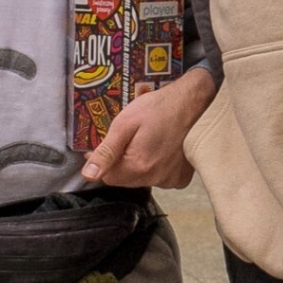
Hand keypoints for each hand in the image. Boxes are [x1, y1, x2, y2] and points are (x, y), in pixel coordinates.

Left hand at [81, 69, 217, 187]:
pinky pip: (160, 177)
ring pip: (142, 178)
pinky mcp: (182, 177)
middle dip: (120, 161)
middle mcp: (156, 179)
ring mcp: (171, 180)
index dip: (102, 160)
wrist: (194, 102)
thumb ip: (106, 151)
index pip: (108, 177)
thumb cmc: (160, 107)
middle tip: (127, 137)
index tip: (103, 144)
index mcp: (139, 167)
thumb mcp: (125, 123)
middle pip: (125, 179)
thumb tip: (88, 174)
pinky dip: (156, 165)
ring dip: (138, 163)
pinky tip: (159, 148)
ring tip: (145, 139)